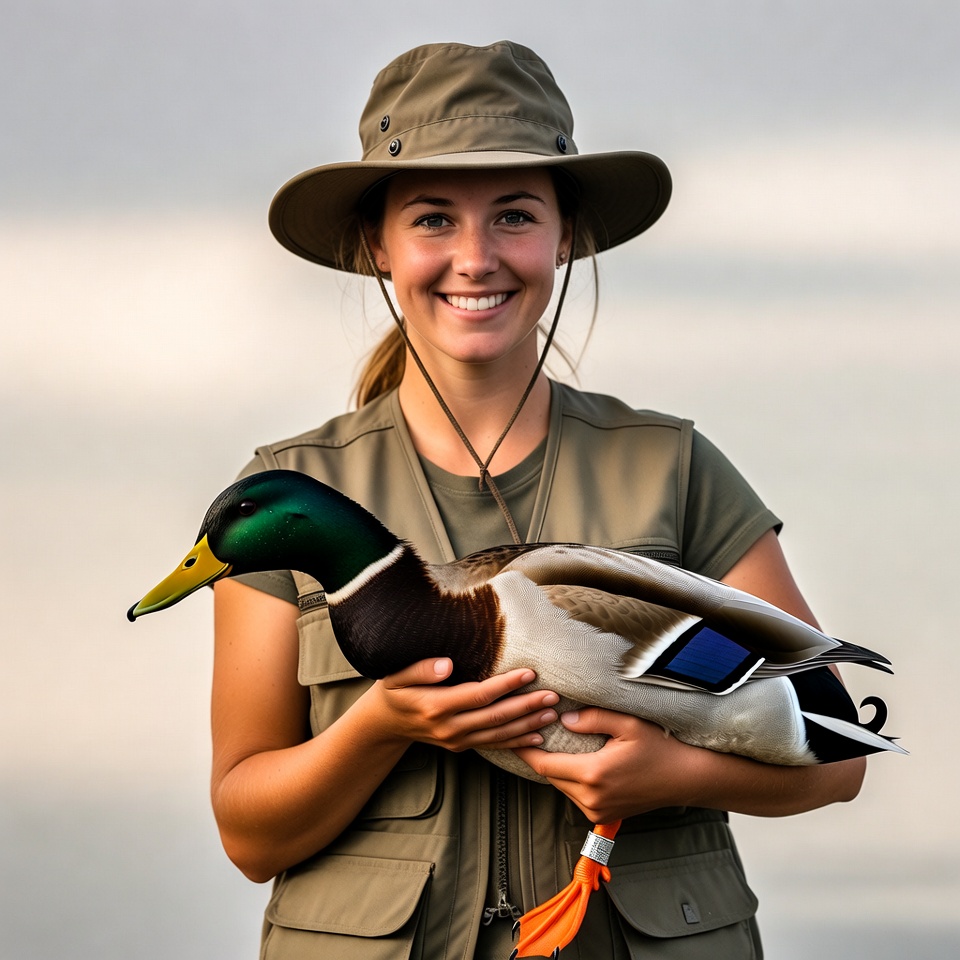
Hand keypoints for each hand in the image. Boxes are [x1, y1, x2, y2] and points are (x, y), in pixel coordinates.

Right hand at [369, 658, 559, 752]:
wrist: (385, 724)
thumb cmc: (394, 691)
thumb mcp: (396, 675)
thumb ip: (421, 669)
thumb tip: (447, 664)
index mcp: (435, 706)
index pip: (479, 695)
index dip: (506, 685)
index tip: (530, 673)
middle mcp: (449, 727)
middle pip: (495, 717)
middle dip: (527, 707)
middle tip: (553, 696)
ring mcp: (456, 741)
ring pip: (499, 734)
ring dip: (528, 725)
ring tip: (552, 714)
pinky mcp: (461, 747)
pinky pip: (494, 745)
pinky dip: (517, 742)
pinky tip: (537, 736)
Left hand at [514, 707, 702, 822]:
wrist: (685, 778)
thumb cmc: (659, 748)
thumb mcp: (628, 724)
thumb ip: (593, 718)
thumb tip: (563, 719)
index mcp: (593, 775)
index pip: (545, 765)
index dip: (525, 750)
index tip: (512, 735)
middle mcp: (591, 798)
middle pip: (550, 777)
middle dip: (539, 756)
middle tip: (528, 732)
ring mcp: (597, 811)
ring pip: (561, 787)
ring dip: (555, 768)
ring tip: (548, 743)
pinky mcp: (603, 816)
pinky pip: (575, 795)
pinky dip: (569, 779)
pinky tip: (571, 760)